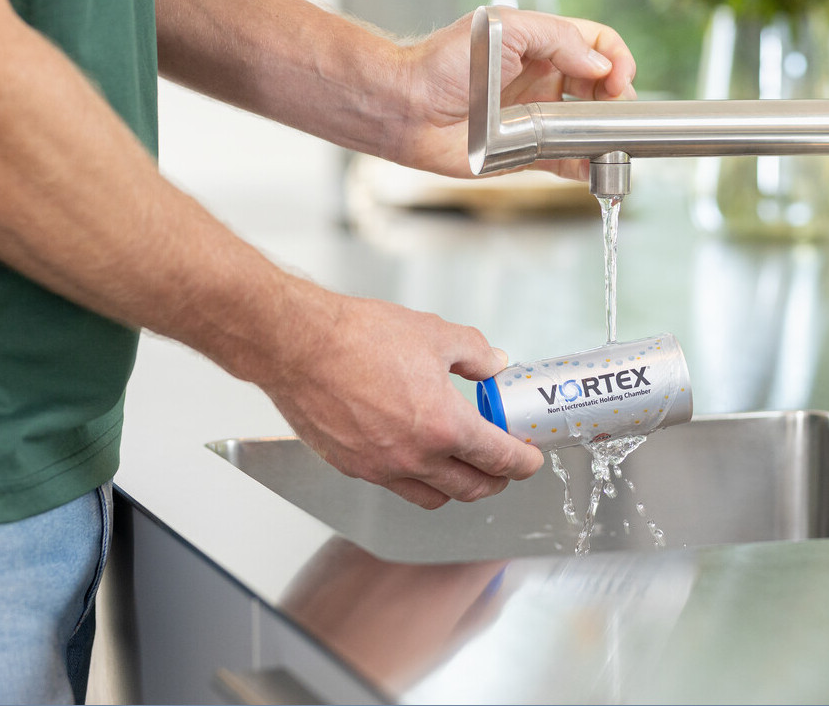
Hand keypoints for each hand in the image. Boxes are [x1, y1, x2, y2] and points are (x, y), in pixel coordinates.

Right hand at [257, 288, 543, 508]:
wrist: (298, 344)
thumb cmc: (358, 336)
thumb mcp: (434, 332)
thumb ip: (475, 354)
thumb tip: (494, 364)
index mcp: (442, 424)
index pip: (498, 458)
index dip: (523, 461)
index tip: (530, 458)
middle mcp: (413, 456)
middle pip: (470, 489)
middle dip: (496, 481)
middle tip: (504, 466)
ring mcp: (380, 468)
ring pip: (432, 496)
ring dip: (456, 486)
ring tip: (462, 464)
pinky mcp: (352, 467)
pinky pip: (394, 485)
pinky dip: (414, 477)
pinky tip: (414, 452)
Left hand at [395, 7, 636, 178]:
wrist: (408, 108)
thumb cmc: (444, 63)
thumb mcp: (507, 29)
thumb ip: (560, 39)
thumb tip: (600, 67)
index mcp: (541, 44)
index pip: (596, 45)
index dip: (616, 59)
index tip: (618, 79)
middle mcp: (542, 80)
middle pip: (600, 86)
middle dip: (617, 97)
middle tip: (616, 111)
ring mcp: (536, 116)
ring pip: (587, 124)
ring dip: (607, 131)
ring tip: (613, 139)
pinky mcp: (525, 151)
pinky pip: (566, 160)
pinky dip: (586, 165)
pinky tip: (596, 165)